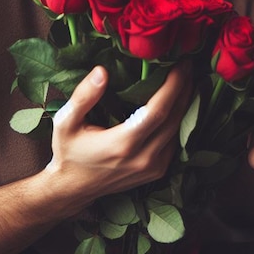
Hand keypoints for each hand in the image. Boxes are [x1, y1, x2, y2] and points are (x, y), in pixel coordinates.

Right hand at [45, 63, 191, 209]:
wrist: (72, 190)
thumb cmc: (68, 152)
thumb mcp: (66, 122)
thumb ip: (84, 96)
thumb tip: (102, 71)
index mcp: (122, 144)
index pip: (157, 111)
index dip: (173, 86)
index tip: (181, 64)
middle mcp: (143, 157)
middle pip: (174, 118)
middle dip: (184, 88)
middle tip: (187, 65)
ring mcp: (153, 167)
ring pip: (179, 129)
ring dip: (185, 103)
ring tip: (186, 78)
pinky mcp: (157, 171)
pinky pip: (175, 140)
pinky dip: (180, 119)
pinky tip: (179, 101)